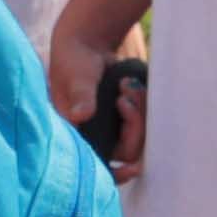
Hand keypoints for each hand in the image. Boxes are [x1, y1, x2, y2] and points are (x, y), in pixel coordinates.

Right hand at [43, 9, 141, 177]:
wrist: (86, 42)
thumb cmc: (73, 61)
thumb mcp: (76, 77)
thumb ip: (80, 96)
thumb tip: (80, 116)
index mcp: (76, 133)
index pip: (96, 164)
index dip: (115, 174)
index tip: (133, 169)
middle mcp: (95, 135)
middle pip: (126, 150)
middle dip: (133, 125)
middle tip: (124, 98)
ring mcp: (111, 126)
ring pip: (137, 136)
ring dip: (139, 113)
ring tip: (128, 86)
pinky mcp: (123, 116)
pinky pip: (143, 122)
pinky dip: (142, 105)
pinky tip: (132, 86)